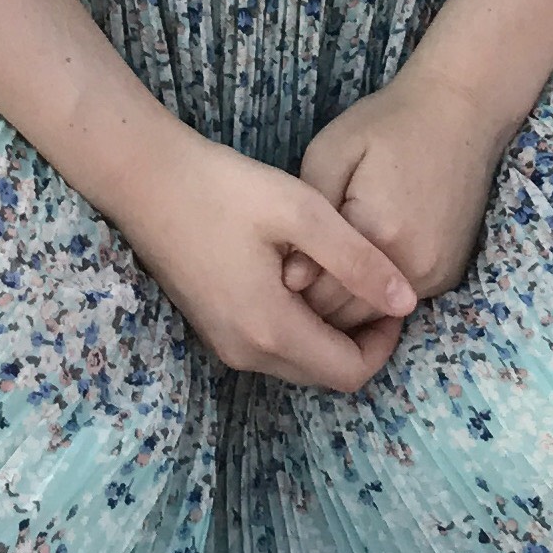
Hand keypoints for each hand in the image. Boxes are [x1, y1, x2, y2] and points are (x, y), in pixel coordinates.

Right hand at [115, 129, 415, 394]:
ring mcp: (224, 344)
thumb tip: (408, 302)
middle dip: (360, 339)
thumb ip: (358, 260)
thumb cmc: (223, 187)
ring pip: (298, 361)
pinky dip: (298, 324)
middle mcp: (246, 352)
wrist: (144, 178)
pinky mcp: (212, 328)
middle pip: (325, 374)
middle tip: (372, 282)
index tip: (392, 296)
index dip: (385, 342)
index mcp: (271, 329)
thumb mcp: (302, 212)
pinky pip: (271, 346)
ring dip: (328, 331)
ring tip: (338, 273)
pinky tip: (300, 273)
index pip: (351, 373)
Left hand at [287, 65, 509, 327]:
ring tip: (317, 274)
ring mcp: (437, 275)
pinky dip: (372, 296)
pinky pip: (398, 303)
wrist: (461, 112)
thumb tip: (289, 280)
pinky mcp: (450, 275)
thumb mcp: (330, 155)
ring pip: (374, 316)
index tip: (266, 274)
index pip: (320, 298)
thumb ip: (307, 219)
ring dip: (344, 305)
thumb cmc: (387, 125)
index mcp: (379, 234)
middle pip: (348, 317)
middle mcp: (414, 267)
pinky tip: (353, 269)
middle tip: (284, 281)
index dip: (285, 294)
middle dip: (313, 308)